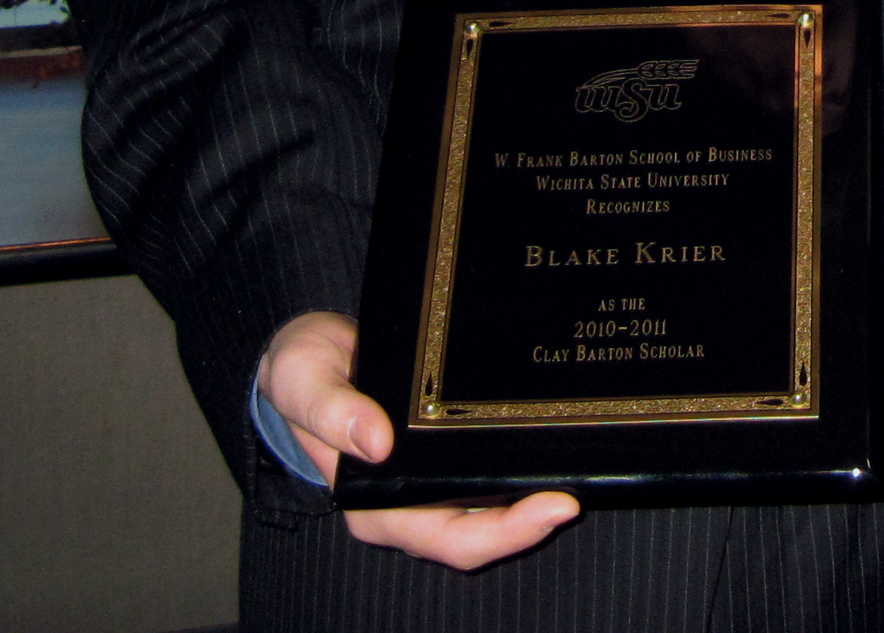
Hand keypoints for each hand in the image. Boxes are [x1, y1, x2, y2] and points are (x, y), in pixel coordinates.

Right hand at [257, 310, 578, 566]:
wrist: (312, 348)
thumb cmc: (303, 370)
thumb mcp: (302, 378)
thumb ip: (330, 409)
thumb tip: (377, 442)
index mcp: (373, 502)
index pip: (444, 535)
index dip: (499, 533)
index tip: (550, 507)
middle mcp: (409, 501)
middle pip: (480, 530)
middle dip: (530, 521)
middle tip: (577, 493)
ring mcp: (431, 479)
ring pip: (492, 504)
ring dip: (532, 494)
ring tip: (581, 466)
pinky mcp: (447, 451)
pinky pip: (489, 469)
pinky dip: (522, 463)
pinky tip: (552, 439)